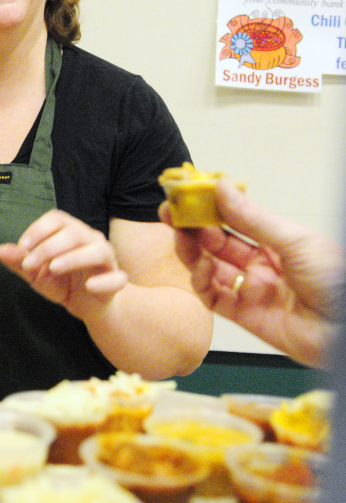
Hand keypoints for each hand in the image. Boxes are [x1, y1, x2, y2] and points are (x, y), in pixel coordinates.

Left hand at [0, 210, 127, 321]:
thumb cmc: (62, 283)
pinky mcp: (116, 280)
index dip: (38, 230)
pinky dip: (105, 281)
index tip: (22, 247)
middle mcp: (91, 240)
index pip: (57, 219)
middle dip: (48, 247)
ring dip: (73, 258)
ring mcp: (107, 259)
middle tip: (28, 265)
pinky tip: (89, 286)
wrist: (88, 306)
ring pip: (97, 250)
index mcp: (72, 232)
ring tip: (53, 269)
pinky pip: (117, 277)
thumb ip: (19, 262)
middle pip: (74, 233)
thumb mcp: (36, 274)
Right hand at [159, 177, 343, 367]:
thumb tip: (221, 186)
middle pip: (216, 243)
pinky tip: (200, 267)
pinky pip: (214, 298)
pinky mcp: (244, 316)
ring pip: (209, 268)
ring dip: (192, 252)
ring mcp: (251, 289)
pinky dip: (201, 282)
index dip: (208, 208)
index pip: (233, 220)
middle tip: (172, 214)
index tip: (186, 196)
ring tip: (182, 237)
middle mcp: (260, 263)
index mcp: (275, 240)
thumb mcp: (294, 240)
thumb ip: (252, 218)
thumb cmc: (334, 279)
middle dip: (192, 228)